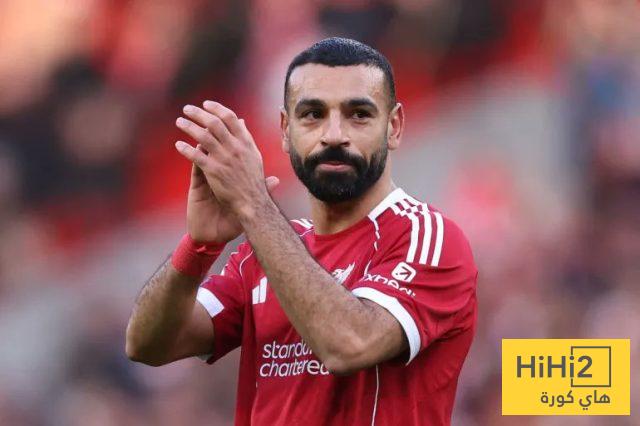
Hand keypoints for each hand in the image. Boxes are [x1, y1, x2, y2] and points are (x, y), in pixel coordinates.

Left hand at [175, 101, 278, 227]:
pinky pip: (197, 156)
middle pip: (214, 123)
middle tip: (187, 109)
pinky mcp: (214, 171)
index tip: (206, 104)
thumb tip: (240, 121)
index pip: (230, 118)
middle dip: (198, 114)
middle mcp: (235, 148)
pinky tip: (178, 145)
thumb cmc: (253, 180)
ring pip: (203, 136)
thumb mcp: (254, 155)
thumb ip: (245, 138)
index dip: (216, 108)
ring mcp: (224, 159)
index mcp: (245, 142)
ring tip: (179, 122)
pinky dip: (186, 149)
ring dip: (189, 126)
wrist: (252, 202)